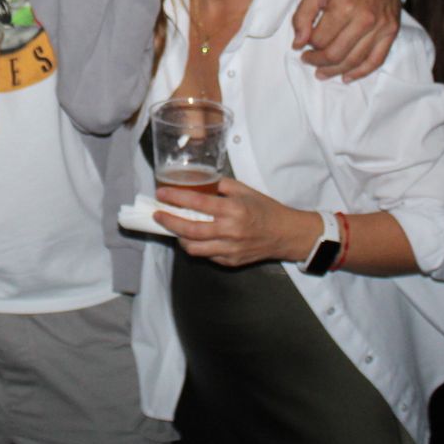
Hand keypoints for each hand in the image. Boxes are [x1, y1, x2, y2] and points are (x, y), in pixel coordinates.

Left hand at [152, 177, 318, 267]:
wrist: (285, 234)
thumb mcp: (245, 190)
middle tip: (157, 214)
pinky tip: (192, 237)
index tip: (160, 193)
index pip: (197, 203)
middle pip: (190, 229)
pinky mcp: (230, 262)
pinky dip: (195, 246)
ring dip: (179, 237)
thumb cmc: (265, 209)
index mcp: (233, 209)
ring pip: (193, 247)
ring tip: (173, 227)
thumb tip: (197, 182)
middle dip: (168, 221)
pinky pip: (205, 255)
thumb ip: (220, 186)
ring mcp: (229, 249)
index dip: (175, 198)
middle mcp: (230, 231)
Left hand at [293, 0, 400, 80]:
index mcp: (343, 6)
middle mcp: (364, 19)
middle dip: (318, 61)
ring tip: (322, 72)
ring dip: (335, 71)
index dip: (307, 45)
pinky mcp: (391, 31)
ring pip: (354, 61)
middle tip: (308, 60)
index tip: (303, 43)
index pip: (319, 40)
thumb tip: (298, 44)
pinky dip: (361, 73)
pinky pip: (376, 60)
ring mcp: (380, 27)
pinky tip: (347, 77)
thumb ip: (302, 16)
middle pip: (336, 54)